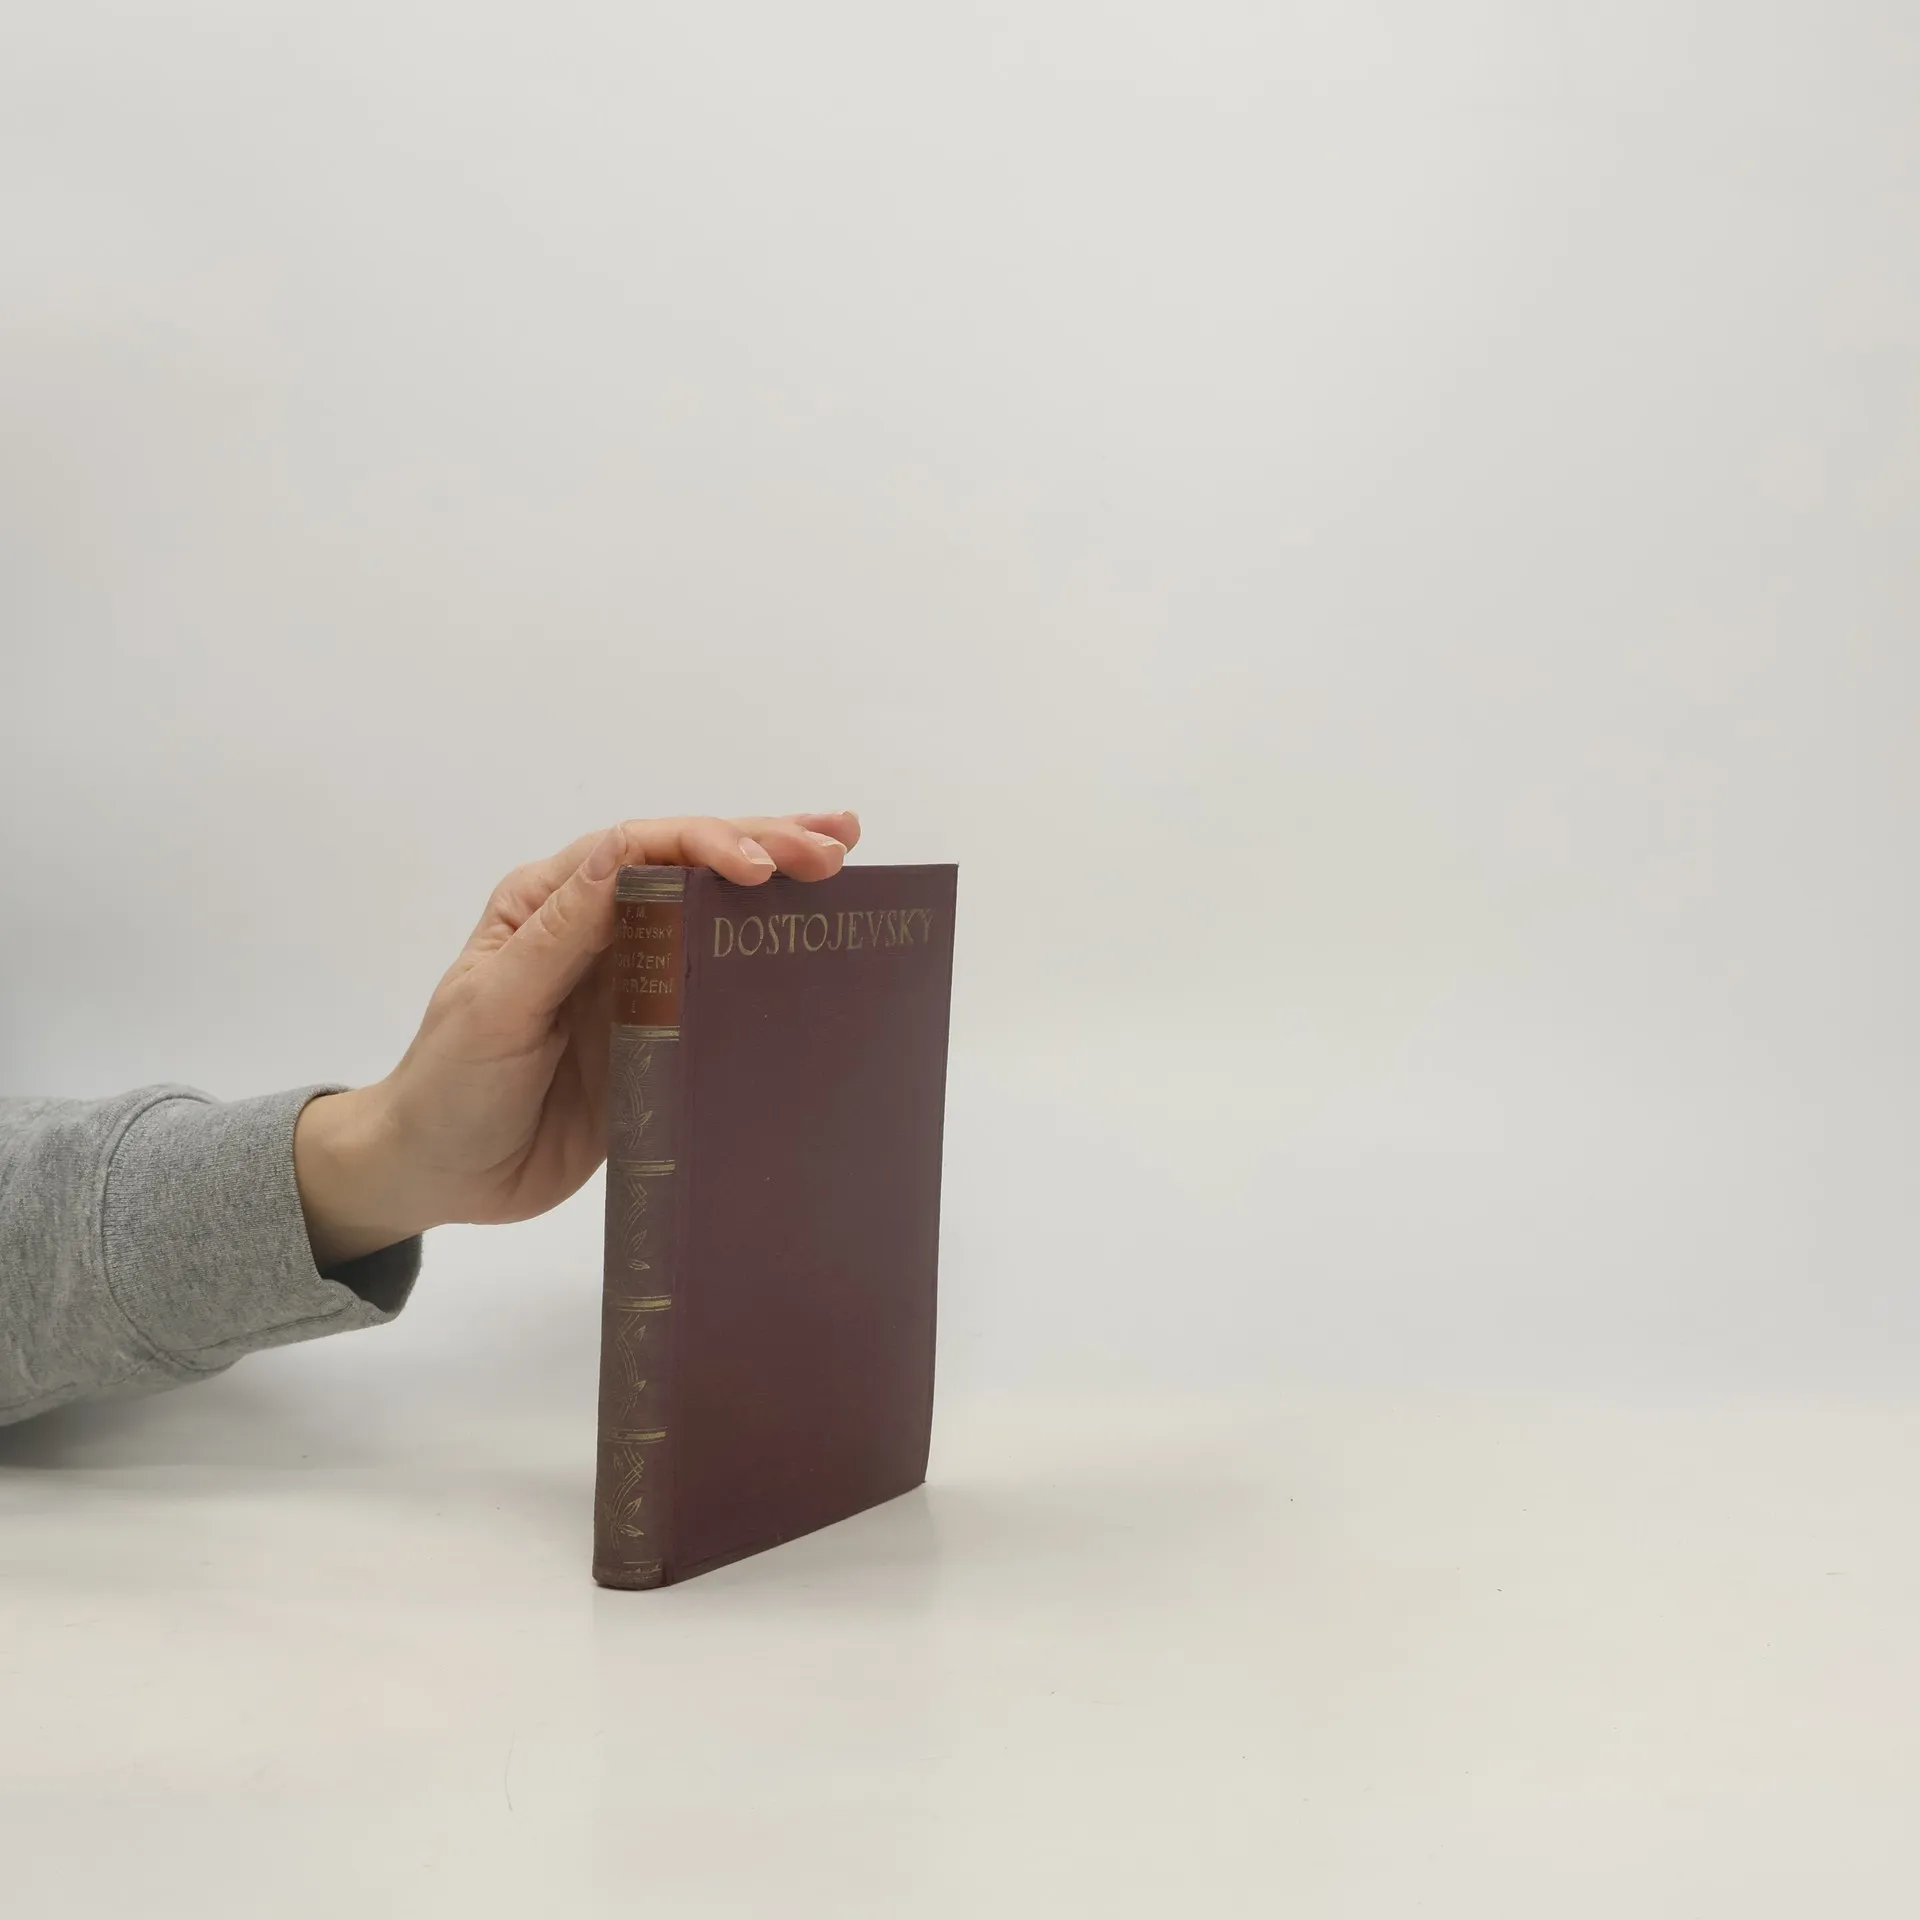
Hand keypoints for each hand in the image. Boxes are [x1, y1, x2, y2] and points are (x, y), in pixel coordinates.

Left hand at [292, 811, 860, 1268]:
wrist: (440, 1177)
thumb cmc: (450, 1086)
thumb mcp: (494, 1006)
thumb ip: (560, 935)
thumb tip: (618, 852)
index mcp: (552, 903)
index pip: (639, 849)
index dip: (707, 845)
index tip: (763, 867)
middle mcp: (600, 928)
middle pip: (690, 868)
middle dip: (765, 845)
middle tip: (837, 846)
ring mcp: (634, 980)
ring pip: (715, 917)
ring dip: (779, 890)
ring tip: (844, 861)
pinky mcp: (658, 1034)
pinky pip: (720, 990)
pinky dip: (768, 964)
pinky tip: (814, 950)